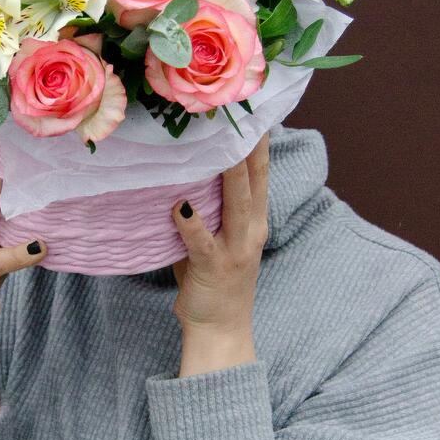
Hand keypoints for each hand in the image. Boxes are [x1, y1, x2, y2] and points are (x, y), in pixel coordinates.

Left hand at [170, 131, 269, 375]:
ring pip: (236, 204)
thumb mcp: (217, 238)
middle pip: (254, 180)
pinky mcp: (214, 267)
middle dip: (249, 145)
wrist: (221, 330)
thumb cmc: (212, 281)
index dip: (257, 141)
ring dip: (229, 174)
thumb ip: (209, 209)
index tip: (252, 110)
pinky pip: (202, 241)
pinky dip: (191, 223)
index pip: (259, 174)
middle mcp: (251, 231)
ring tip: (221, 147)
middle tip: (241, 111)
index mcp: (254, 221)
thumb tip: (185, 174)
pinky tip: (179, 205)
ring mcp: (235, 249)